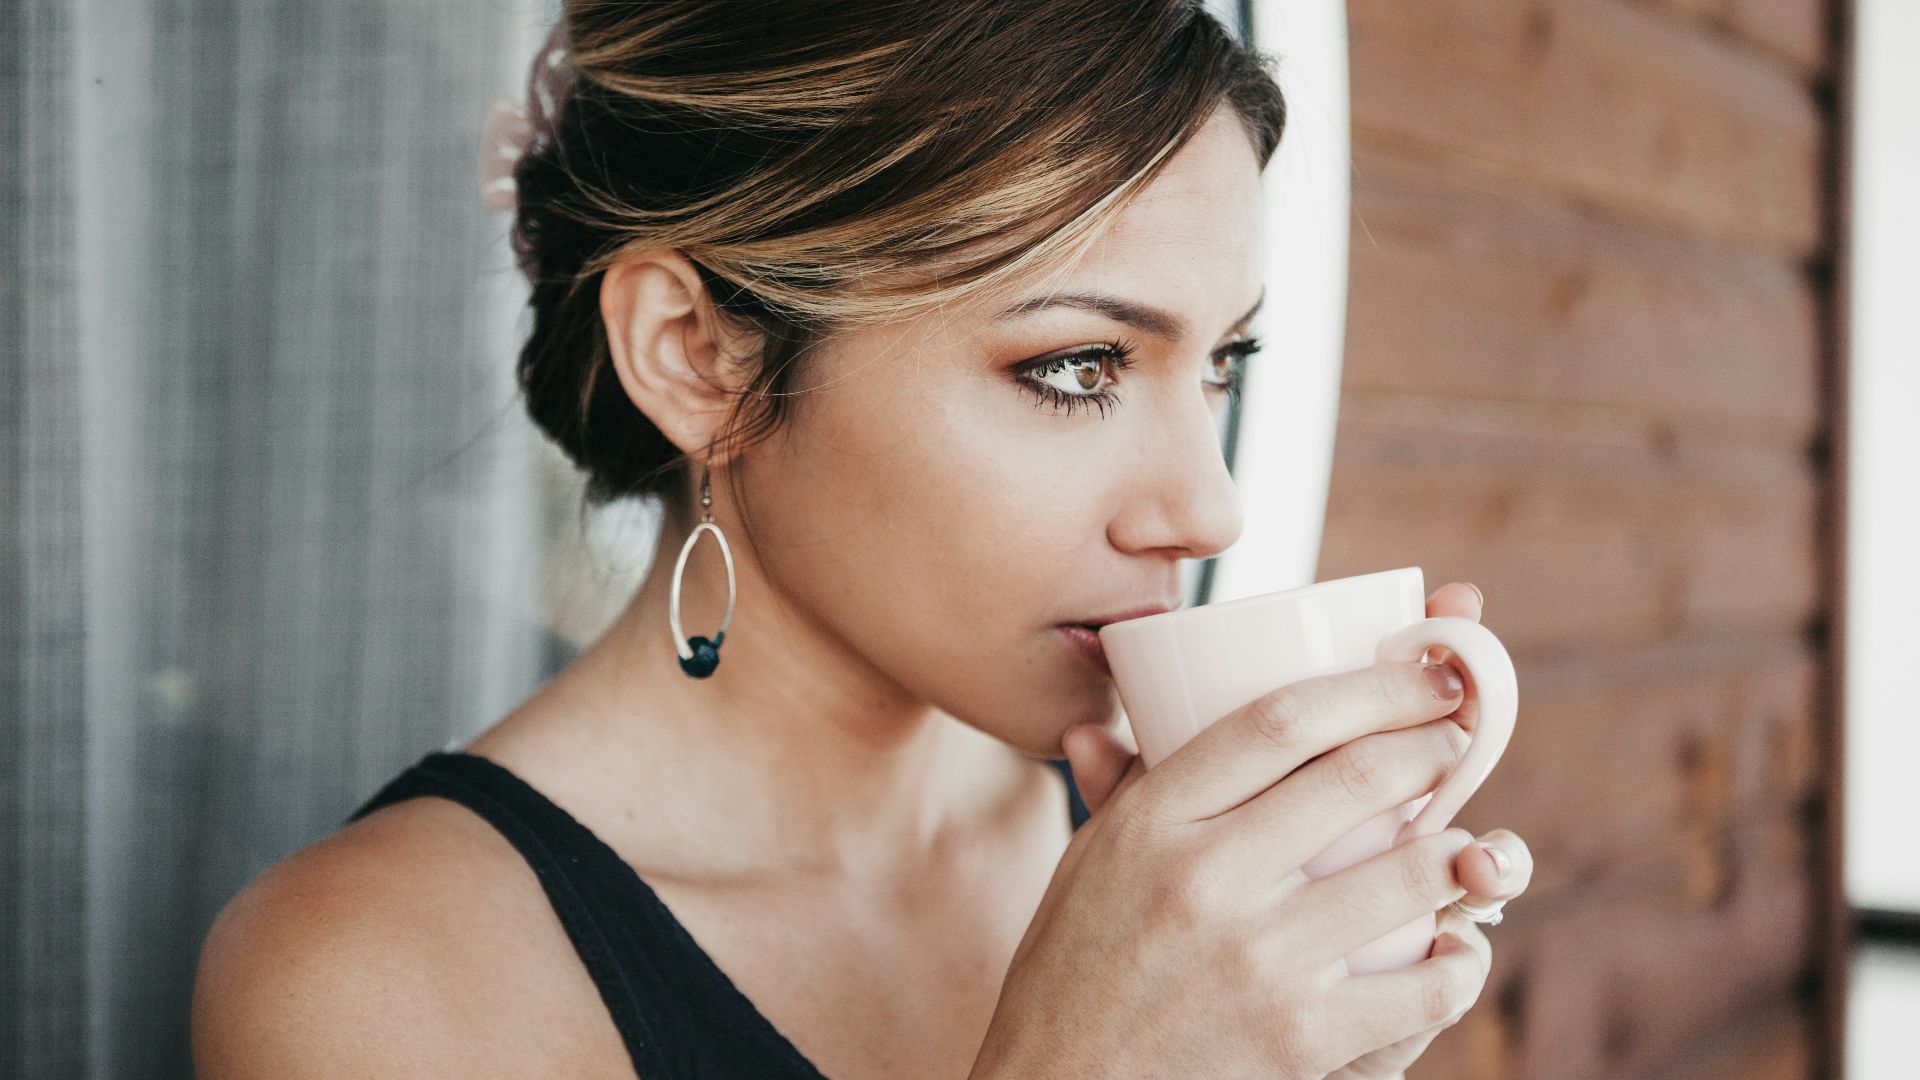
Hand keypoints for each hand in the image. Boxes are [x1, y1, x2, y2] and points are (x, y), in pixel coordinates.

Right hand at [1057, 581, 1534, 1079]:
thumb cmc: (1073, 974)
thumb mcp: (1083, 869)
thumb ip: (1120, 791)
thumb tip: (1100, 723)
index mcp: (1151, 822)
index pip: (1278, 720)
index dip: (1373, 685)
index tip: (1425, 675)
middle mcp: (1202, 878)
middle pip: (1356, 777)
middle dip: (1433, 743)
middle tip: (1457, 737)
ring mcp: (1256, 959)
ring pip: (1409, 873)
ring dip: (1460, 850)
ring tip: (1465, 844)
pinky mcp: (1299, 1038)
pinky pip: (1424, 985)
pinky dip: (1460, 959)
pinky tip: (1457, 945)